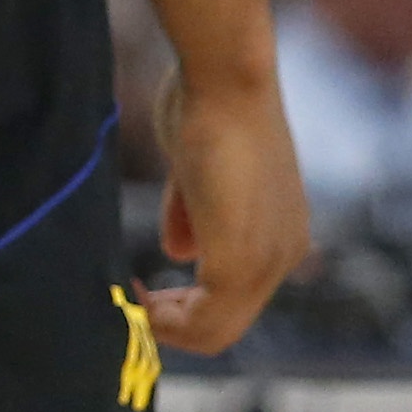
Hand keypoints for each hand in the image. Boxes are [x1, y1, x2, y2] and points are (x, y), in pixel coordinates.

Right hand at [147, 71, 308, 353]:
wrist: (226, 80)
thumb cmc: (207, 106)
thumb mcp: (196, 171)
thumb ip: (191, 215)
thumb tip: (178, 253)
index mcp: (279, 234)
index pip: (234, 296)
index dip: (183, 303)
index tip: (137, 286)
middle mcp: (284, 255)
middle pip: (226, 323)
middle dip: (171, 321)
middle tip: (126, 302)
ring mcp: (267, 262)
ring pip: (218, 330)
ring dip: (166, 324)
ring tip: (127, 299)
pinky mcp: (240, 261)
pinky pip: (206, 320)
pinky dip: (165, 320)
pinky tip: (133, 293)